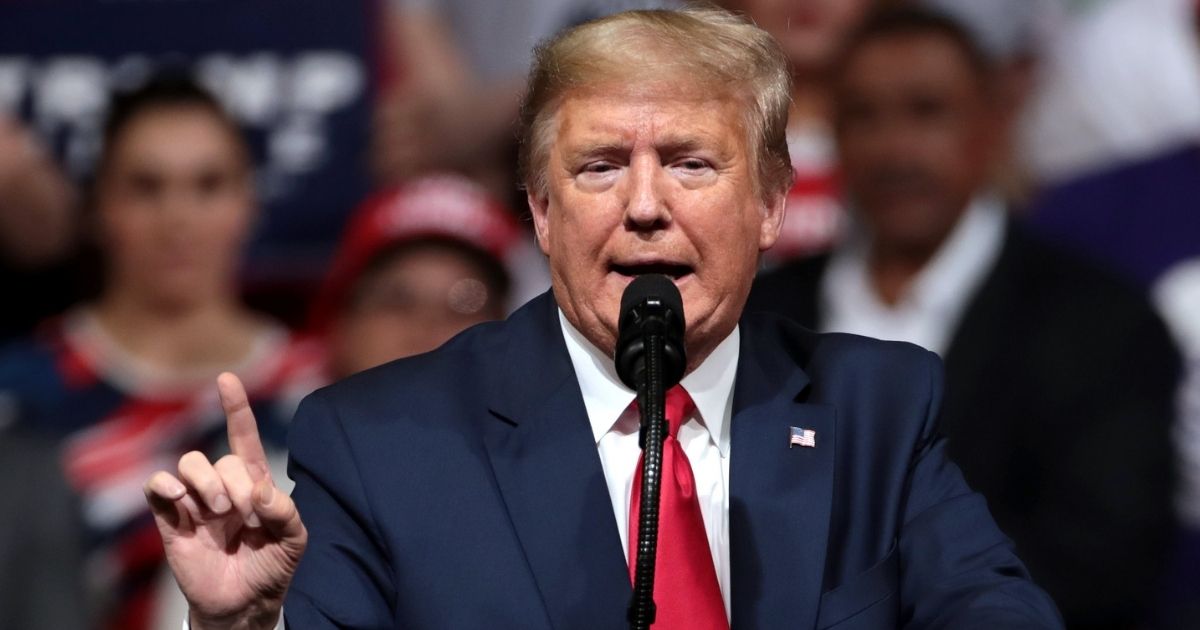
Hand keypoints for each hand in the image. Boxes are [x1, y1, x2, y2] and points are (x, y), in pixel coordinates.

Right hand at [144, 373, 306, 629]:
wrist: (243, 604)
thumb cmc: (271, 567)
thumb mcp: (294, 541)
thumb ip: (286, 513)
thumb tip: (261, 493)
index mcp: (254, 483)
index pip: (245, 437)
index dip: (236, 408)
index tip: (227, 379)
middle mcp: (223, 486)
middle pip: (222, 458)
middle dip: (236, 483)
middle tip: (245, 515)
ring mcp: (195, 501)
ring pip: (190, 464)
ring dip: (206, 483)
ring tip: (219, 513)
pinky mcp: (171, 520)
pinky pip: (158, 488)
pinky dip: (165, 485)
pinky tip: (179, 498)